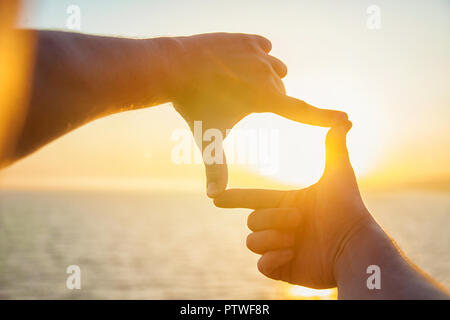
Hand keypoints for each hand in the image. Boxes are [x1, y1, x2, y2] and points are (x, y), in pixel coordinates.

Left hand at [167, 33, 347, 196]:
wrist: (175, 66)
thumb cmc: (194, 105)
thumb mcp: (208, 138)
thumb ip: (215, 167)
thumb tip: (213, 198)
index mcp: (265, 99)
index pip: (303, 112)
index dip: (325, 118)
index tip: (346, 119)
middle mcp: (268, 74)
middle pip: (282, 92)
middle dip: (273, 102)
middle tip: (250, 106)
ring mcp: (259, 54)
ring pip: (274, 69)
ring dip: (267, 79)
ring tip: (245, 85)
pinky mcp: (248, 39)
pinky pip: (264, 49)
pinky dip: (258, 57)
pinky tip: (245, 62)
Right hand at [214, 121, 375, 288]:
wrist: (356, 248)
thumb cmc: (349, 211)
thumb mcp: (339, 176)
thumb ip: (334, 149)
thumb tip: (342, 121)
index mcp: (287, 204)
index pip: (253, 199)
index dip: (235, 198)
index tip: (216, 198)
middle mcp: (281, 226)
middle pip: (252, 221)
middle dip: (274, 219)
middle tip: (299, 220)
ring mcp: (280, 248)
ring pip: (252, 242)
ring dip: (272, 238)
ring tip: (295, 238)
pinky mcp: (283, 270)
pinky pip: (261, 265)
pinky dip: (273, 260)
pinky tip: (291, 254)